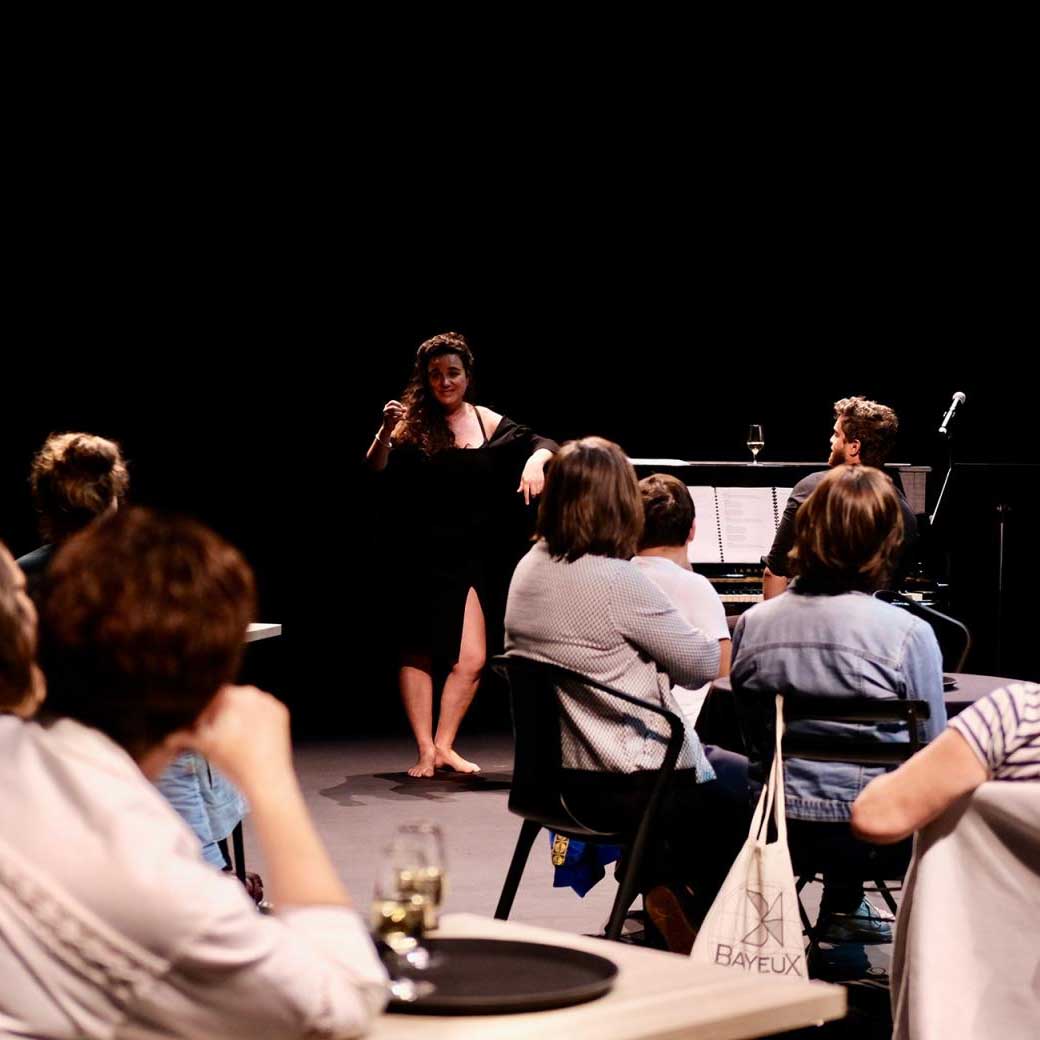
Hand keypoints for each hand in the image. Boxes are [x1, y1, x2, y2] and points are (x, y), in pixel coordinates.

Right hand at [170, 685, 293, 795]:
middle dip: (223, 719)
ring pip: (248, 710)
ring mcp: (270, 702)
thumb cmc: (231, 759)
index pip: (213, 704)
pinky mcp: (282, 714)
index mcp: (233, 694)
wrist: (266, 777)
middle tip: (218, 739)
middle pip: (232, 704)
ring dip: (239, 721)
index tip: (205, 734)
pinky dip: (257, 725)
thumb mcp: (203, 746)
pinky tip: (250, 742)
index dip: (206, 719)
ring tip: (233, 742)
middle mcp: (254, 693)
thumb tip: (169, 740)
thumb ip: (184, 738)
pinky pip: (264, 716)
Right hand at [381, 399, 405, 432]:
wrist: (388, 427)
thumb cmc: (393, 419)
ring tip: (402, 415)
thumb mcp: (399, 414)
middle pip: (392, 407)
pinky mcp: (388, 421)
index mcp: (386, 407)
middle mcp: (385, 410)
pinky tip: (404, 418)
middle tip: (403, 412)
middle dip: (399, 409)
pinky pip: (395, 418)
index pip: (392, 402)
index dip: (397, 404)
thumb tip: (406, 409)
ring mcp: (385, 415)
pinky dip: (401, 418)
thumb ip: (402, 411)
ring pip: (393, 412)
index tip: (401, 407)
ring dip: (400, 413)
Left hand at [517, 456, 546, 504]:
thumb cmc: (527, 471)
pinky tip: (539, 487)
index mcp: (526, 481)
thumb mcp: (523, 477)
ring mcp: (538, 480)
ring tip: (535, 489)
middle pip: (533, 493)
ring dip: (536, 492)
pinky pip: (542, 488)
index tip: (527, 504)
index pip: (526, 492)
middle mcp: (532, 481)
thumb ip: (521, 485)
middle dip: (533, 495)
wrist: (535, 463)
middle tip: (532, 495)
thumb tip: (518, 491)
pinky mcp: (542, 480)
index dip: (526, 498)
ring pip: (538, 491)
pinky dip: (540, 489)